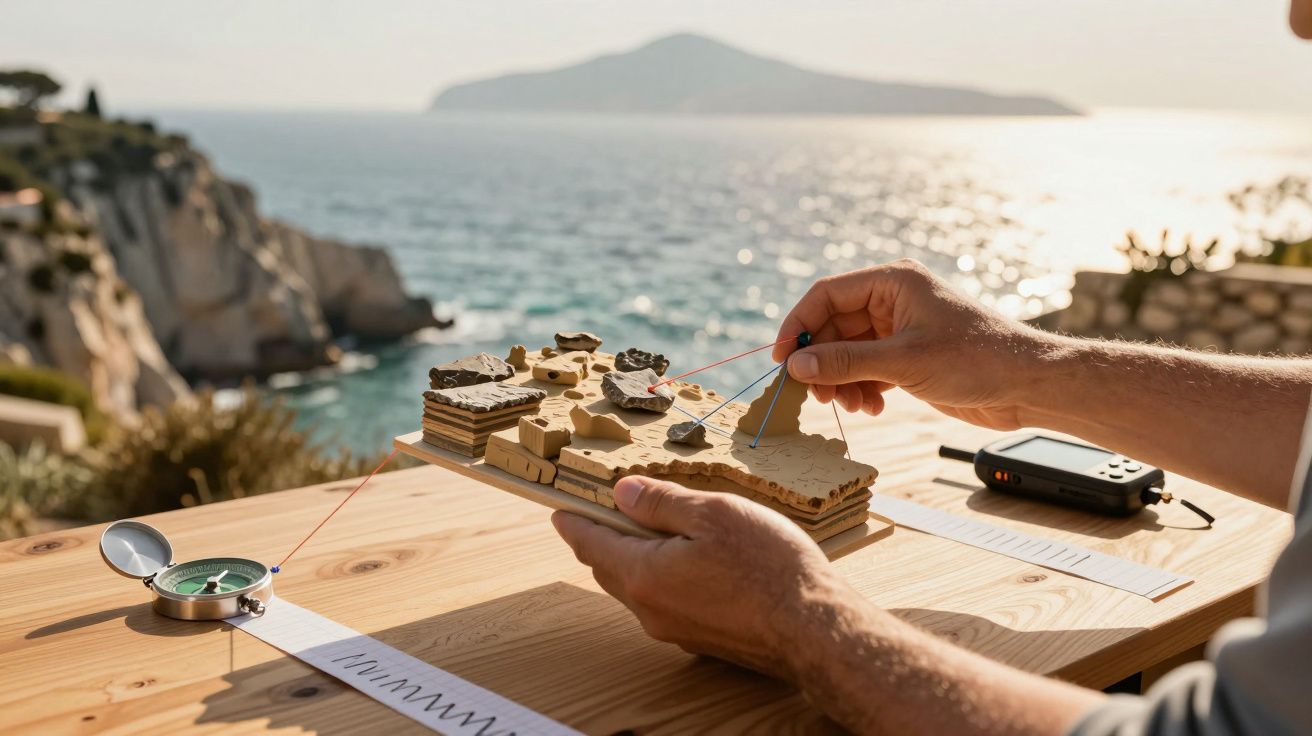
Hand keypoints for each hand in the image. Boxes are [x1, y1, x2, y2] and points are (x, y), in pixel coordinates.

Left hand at [551, 476, 857, 677]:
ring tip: (653, 527)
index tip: (558, 509)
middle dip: (603, 537)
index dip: (573, 521)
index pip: (590, 543)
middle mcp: (650, 609)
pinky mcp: (702, 639)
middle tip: (606, 509)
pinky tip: (690, 559)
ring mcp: (675, 629)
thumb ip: (660, 503)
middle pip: (610, 568)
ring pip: (639, 587)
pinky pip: (667, 602)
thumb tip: (621, 493)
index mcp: (643, 575)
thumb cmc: (768, 567)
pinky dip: (663, 576)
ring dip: (636, 557)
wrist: (814, 631)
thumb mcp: (712, 513)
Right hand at [773, 259, 1053, 430]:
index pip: (827, 294)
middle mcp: (893, 300)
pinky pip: (867, 369)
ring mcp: (900, 329)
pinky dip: (861, 388)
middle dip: (821, 361)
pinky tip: (872, 407)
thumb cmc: (977, 360)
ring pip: (847, 351)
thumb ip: (845, 362)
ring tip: (851, 405)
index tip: (781, 359)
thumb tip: (796, 365)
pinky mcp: (909, 357)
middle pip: (833, 326)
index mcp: (893, 282)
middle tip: (815, 394)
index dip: (798, 324)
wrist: (1028, 385)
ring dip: (841, 380)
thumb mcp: (904, 362)